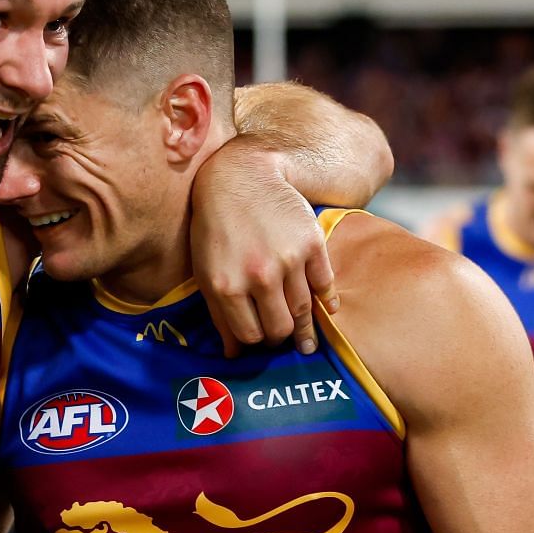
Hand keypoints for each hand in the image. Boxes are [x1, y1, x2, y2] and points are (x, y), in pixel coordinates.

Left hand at [191, 142, 336, 356]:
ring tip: (308, 343)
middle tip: (284, 341)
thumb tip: (234, 355)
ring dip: (305, 330)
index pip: (249, 335)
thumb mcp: (205, 270)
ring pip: (302, 312)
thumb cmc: (216, 226)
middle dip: (280, 339)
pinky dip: (328, 302)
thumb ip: (219, 314)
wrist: (242, 177)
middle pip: (279, 328)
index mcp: (225, 286)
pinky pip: (325, 285)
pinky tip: (327, 310)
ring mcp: (288, 260)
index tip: (261, 341)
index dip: (256, 342)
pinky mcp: (312, 244)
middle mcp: (258, 276)